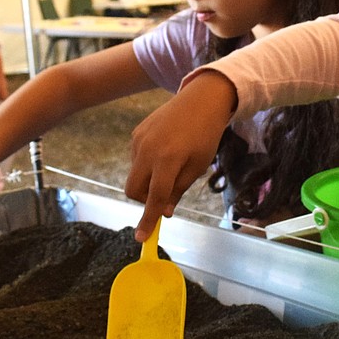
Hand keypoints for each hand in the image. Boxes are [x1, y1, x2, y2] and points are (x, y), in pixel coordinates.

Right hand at [124, 71, 237, 241]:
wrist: (201, 100)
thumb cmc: (205, 136)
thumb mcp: (197, 166)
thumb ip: (178, 190)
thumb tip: (163, 211)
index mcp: (168, 161)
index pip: (154, 197)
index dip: (148, 220)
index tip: (141, 238)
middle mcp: (147, 151)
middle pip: (133, 190)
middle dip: (144, 200)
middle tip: (164, 197)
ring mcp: (138, 141)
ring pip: (134, 174)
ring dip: (148, 181)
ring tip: (172, 164)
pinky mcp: (136, 133)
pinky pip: (136, 159)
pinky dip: (147, 165)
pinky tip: (166, 151)